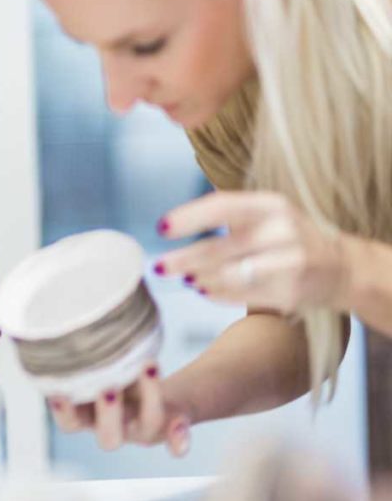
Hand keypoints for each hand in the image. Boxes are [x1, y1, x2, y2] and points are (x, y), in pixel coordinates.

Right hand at [47, 363, 192, 455]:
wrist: (152, 386)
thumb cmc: (109, 370)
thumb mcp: (93, 365)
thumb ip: (79, 355)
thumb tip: (54, 318)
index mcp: (90, 418)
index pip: (70, 424)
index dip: (63, 411)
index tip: (58, 389)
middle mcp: (117, 429)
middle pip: (109, 438)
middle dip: (108, 415)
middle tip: (107, 388)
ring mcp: (145, 429)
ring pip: (148, 428)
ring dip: (150, 402)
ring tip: (148, 365)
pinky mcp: (173, 421)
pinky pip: (179, 436)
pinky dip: (180, 436)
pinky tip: (180, 422)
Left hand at [155, 191, 349, 312]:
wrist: (341, 267)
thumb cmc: (287, 236)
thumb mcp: (266, 213)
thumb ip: (228, 214)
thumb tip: (172, 225)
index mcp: (272, 204)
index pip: (222, 206)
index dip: (188, 218)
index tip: (161, 228)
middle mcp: (282, 231)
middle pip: (220, 248)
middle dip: (184, 259)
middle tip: (159, 266)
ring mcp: (290, 263)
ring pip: (228, 275)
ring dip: (200, 278)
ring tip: (186, 278)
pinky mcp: (291, 292)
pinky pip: (241, 296)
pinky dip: (216, 293)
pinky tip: (204, 289)